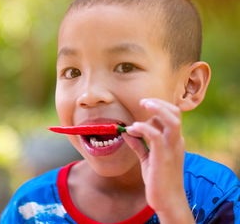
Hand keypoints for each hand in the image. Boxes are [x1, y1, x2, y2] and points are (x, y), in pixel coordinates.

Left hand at [123, 98, 193, 223]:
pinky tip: (133, 128)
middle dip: (159, 103)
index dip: (158, 107)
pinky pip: (156, 135)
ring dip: (157, 109)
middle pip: (175, 113)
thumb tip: (126, 132)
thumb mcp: (147, 159)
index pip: (171, 115)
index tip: (143, 106)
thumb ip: (139, 144)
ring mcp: (172, 148)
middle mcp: (176, 141)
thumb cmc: (159, 180)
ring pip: (172, 121)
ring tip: (144, 104)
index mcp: (174, 140)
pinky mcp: (164, 156)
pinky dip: (145, 128)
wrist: (168, 200)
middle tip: (143, 101)